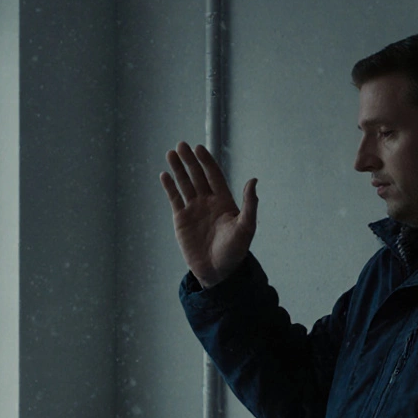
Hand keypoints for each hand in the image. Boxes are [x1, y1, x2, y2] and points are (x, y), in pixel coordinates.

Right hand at [160, 142, 258, 287]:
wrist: (217, 271)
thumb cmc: (235, 251)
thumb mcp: (246, 227)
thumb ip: (249, 204)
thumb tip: (253, 180)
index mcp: (224, 201)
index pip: (214, 176)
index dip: (207, 162)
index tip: (199, 148)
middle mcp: (208, 202)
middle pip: (197, 176)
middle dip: (189, 161)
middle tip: (181, 145)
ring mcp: (193, 210)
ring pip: (184, 184)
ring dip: (178, 169)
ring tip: (170, 153)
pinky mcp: (181, 220)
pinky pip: (174, 199)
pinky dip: (169, 187)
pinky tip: (164, 174)